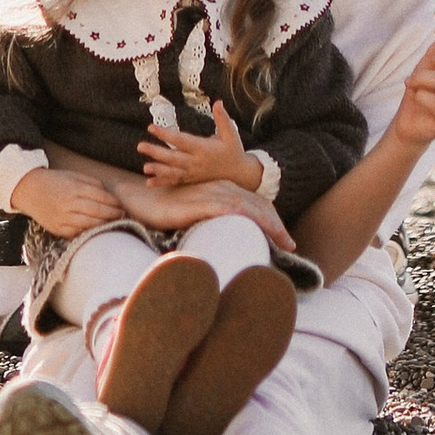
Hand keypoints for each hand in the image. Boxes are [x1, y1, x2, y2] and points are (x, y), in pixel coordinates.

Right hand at [7, 167, 125, 238]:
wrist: (29, 190)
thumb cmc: (54, 181)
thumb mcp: (73, 176)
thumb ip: (93, 184)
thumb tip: (111, 195)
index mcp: (74, 188)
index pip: (101, 197)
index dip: (114, 202)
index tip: (122, 205)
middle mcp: (68, 204)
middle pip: (98, 212)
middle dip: (113, 214)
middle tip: (122, 215)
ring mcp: (62, 219)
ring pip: (90, 225)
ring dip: (105, 224)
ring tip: (114, 223)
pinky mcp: (58, 229)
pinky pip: (78, 233)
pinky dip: (90, 231)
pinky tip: (98, 229)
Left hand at [137, 100, 257, 189]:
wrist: (240, 174)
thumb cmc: (233, 151)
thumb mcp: (231, 134)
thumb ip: (223, 118)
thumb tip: (218, 102)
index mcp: (203, 148)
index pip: (181, 140)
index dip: (166, 134)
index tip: (151, 128)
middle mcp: (196, 162)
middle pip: (173, 157)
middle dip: (156, 152)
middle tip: (140, 146)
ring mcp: (193, 173)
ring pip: (173, 172)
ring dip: (158, 170)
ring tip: (144, 168)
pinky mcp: (192, 180)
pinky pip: (175, 182)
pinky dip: (162, 183)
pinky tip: (149, 183)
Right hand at [147, 180, 288, 241]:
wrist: (143, 199)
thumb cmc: (169, 210)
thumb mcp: (198, 214)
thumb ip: (215, 221)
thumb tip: (230, 242)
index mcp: (224, 189)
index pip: (257, 203)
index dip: (273, 221)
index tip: (285, 240)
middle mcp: (222, 188)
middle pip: (259, 205)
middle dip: (278, 226)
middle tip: (291, 246)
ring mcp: (212, 194)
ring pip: (249, 208)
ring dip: (270, 226)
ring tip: (284, 244)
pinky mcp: (200, 204)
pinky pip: (228, 209)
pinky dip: (245, 219)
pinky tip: (257, 231)